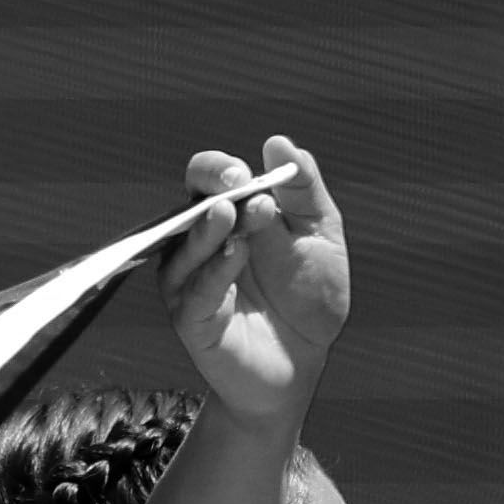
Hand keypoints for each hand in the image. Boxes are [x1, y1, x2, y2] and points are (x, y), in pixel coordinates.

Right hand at [159, 137, 347, 426]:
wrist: (305, 360)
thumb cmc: (307, 296)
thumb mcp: (319, 234)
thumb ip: (304, 190)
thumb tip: (278, 143)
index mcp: (228, 217)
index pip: (205, 178)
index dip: (219, 169)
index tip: (247, 171)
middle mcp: (199, 246)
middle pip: (187, 205)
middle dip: (211, 190)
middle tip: (238, 184)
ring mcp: (191, 284)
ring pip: (184, 249)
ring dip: (208, 228)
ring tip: (230, 213)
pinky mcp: (191, 321)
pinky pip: (195, 292)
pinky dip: (214, 270)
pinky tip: (237, 254)